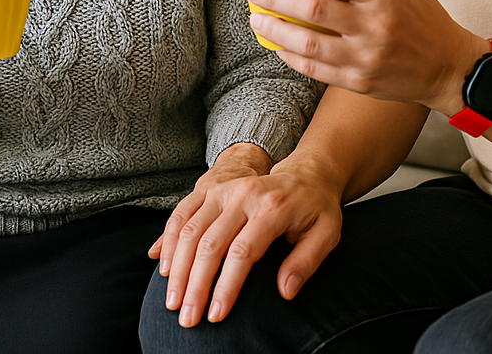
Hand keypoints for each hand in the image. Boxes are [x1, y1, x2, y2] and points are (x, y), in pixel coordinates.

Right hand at [151, 145, 342, 326]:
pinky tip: (164, 268)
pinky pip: (181, 214)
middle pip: (210, 244)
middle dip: (196, 285)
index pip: (242, 252)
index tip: (216, 315)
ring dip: (178, 269)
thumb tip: (284, 291)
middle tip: (187, 318)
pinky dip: (168, 242)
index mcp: (272, 207)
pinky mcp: (210, 189)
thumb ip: (306, 262)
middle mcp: (243, 195)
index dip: (227, 286)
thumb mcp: (327, 234)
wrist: (306, 173)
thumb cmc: (317, 209)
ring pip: (190, 230)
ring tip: (172, 301)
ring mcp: (223, 189)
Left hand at [246, 0, 489, 115]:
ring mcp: (365, 58)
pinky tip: (278, 45)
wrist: (449, 68)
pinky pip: (315, 70)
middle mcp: (374, 26)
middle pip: (312, 9)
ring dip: (275, 30)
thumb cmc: (426, 19)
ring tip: (257, 19)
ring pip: (307, 43)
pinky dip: (291, 57)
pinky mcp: (359, 82)